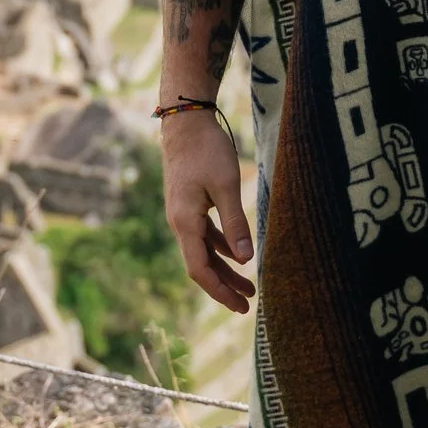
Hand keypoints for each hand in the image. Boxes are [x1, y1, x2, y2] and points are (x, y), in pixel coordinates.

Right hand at [162, 106, 254, 313]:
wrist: (185, 121)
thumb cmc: (206, 149)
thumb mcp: (226, 186)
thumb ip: (235, 224)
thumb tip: (245, 260)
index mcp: (185, 222)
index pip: (200, 269)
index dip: (219, 291)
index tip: (240, 305)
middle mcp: (180, 222)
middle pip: (201, 265)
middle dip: (224, 287)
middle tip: (247, 305)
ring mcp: (183, 214)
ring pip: (204, 251)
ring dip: (225, 269)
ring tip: (248, 286)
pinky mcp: (189, 204)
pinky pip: (205, 235)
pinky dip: (221, 248)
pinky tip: (236, 256)